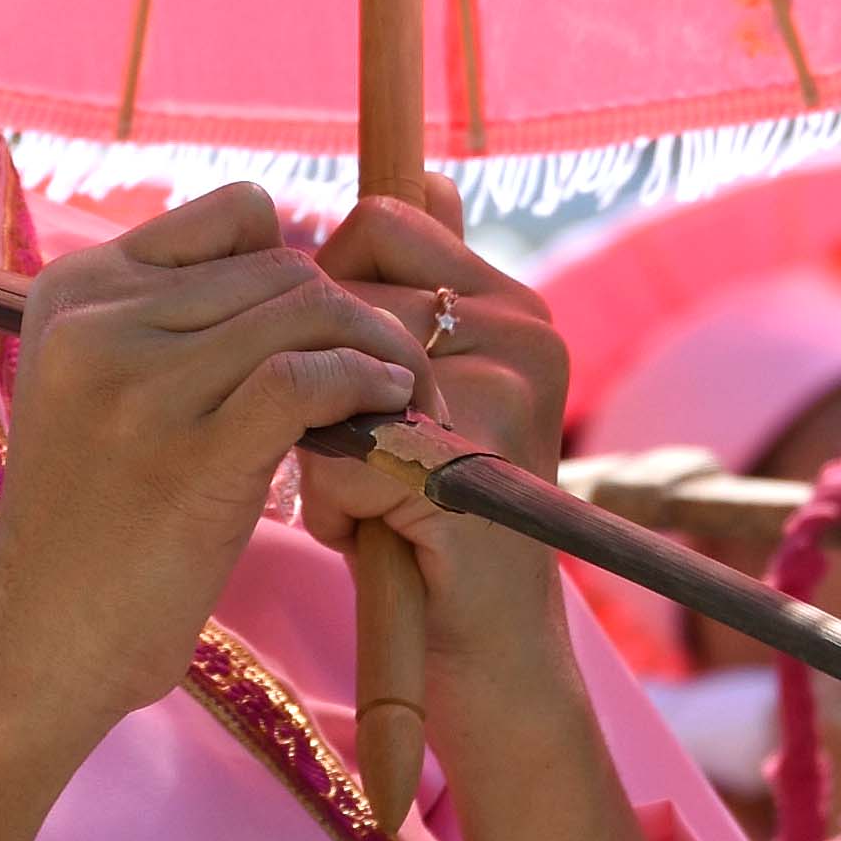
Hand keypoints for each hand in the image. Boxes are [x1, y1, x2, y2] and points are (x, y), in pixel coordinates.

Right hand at [0, 187, 421, 753]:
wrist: (40, 640)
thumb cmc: (94, 527)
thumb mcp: (103, 394)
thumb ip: (175, 324)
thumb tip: (303, 271)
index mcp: (76, 288)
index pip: (236, 214)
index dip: (304, 263)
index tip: (329, 331)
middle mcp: (99, 319)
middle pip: (284, 266)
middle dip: (358, 313)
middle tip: (401, 370)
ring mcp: (138, 383)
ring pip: (307, 311)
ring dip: (379, 350)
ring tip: (405, 397)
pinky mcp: (186, 452)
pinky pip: (307, 378)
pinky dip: (365, 386)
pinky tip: (387, 414)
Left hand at [299, 204, 696, 840]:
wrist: (486, 665)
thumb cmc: (431, 529)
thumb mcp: (422, 400)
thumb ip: (417, 294)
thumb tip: (427, 175)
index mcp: (512, 304)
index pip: (377, 219)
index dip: (320, 286)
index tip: (329, 367)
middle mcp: (526, 335)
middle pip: (345, 296)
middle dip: (314, 383)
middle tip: (353, 458)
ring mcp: (506, 400)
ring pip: (337, 373)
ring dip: (322, 446)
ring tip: (360, 499)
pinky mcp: (472, 473)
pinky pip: (346, 452)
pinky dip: (336, 501)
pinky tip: (367, 537)